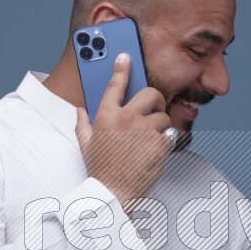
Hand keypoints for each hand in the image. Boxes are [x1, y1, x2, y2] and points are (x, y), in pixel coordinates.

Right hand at [75, 53, 174, 208]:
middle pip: (150, 94)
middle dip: (155, 99)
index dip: (121, 68)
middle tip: (154, 108)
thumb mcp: (86, 144)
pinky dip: (166, 141)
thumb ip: (83, 124)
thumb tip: (81, 111)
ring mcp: (144, 131)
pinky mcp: (160, 144)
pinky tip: (156, 149)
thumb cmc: (100, 170)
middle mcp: (126, 119)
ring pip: (163, 116)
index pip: (115, 84)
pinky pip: (170, 134)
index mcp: (106, 116)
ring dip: (161, 125)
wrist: (114, 192)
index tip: (126, 57)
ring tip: (152, 137)